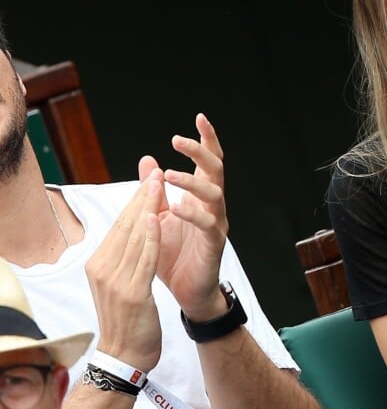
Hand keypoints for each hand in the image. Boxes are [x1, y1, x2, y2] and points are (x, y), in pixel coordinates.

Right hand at [85, 175, 162, 371]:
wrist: (125, 356)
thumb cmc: (127, 318)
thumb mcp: (121, 281)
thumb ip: (126, 253)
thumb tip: (135, 226)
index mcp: (99, 263)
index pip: (120, 224)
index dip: (135, 199)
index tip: (149, 177)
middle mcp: (102, 268)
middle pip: (125, 224)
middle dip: (142, 195)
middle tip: (154, 170)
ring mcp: (115, 281)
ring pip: (134, 237)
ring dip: (147, 207)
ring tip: (158, 183)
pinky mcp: (132, 293)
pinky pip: (143, 259)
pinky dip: (150, 237)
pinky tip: (158, 218)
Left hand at [138, 113, 228, 319]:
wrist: (187, 291)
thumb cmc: (175, 254)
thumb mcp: (159, 216)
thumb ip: (155, 190)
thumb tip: (147, 159)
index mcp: (201, 197)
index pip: (208, 163)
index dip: (206, 140)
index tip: (199, 117)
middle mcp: (213, 206)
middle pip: (216, 170)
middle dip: (200, 151)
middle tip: (177, 140)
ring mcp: (216, 224)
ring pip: (215, 194)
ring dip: (191, 182)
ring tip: (169, 175)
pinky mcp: (214, 245)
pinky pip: (208, 225)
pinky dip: (192, 214)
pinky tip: (176, 208)